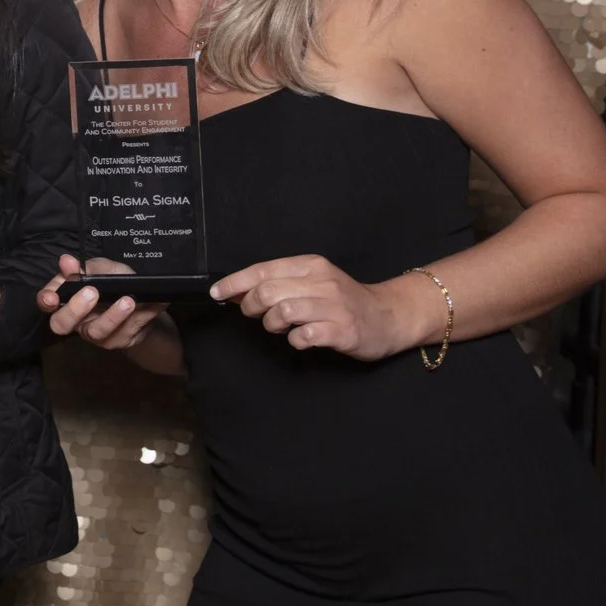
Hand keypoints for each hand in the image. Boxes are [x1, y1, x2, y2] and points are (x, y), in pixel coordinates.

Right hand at [40, 254, 166, 351]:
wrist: (143, 302)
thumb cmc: (114, 282)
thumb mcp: (102, 268)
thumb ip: (85, 267)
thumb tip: (66, 261)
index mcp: (67, 300)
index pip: (47, 304)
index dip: (45, 301)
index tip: (51, 297)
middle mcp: (77, 321)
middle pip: (62, 325)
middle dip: (75, 310)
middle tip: (92, 292)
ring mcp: (97, 334)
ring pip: (98, 332)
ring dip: (113, 316)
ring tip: (127, 301)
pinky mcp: (119, 340)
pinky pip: (128, 331)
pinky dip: (142, 315)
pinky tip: (152, 303)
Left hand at [211, 255, 420, 360]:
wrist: (389, 316)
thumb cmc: (343, 301)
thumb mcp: (312, 282)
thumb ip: (278, 284)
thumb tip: (235, 291)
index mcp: (310, 265)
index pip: (262, 270)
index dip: (234, 283)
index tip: (216, 293)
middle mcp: (321, 282)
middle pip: (267, 292)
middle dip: (251, 306)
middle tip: (254, 315)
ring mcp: (333, 306)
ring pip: (283, 312)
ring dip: (272, 324)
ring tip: (281, 327)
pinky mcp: (342, 330)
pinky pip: (303, 335)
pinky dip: (295, 340)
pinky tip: (301, 339)